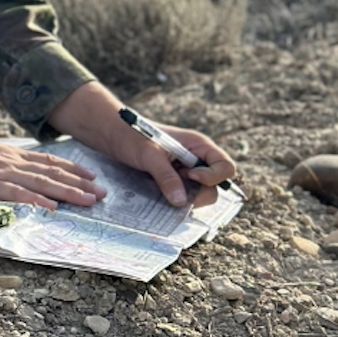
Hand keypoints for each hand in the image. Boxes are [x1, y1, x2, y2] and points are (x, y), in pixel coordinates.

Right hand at [0, 100, 105, 209]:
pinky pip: (16, 193)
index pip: (44, 160)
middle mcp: (7, 159)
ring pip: (40, 182)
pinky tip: (53, 207)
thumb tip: (4, 167)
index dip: (69, 168)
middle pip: (49, 171)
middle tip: (102, 192)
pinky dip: (36, 200)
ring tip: (90, 200)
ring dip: (68, 192)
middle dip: (78, 182)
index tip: (89, 174)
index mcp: (4, 151)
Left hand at [106, 119, 236, 207]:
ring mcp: (186, 172)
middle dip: (200, 193)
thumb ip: (165, 176)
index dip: (213, 176)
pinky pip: (185, 196)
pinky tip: (162, 196)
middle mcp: (196, 159)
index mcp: (198, 145)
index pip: (225, 166)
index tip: (190, 175)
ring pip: (201, 194)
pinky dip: (177, 199)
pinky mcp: (175, 181)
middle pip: (216, 186)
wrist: (111, 135)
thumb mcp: (147, 154)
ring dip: (187, 198)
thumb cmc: (130, 136)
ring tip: (164, 190)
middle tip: (175, 192)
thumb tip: (181, 201)